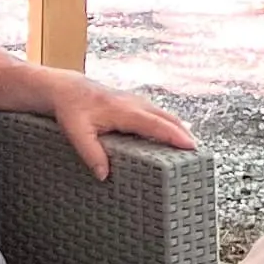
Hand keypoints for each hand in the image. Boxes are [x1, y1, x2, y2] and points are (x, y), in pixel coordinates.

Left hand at [11, 66, 197, 178]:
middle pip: (165, 118)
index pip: (155, 124)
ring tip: (190, 144)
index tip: (191, 146)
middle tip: (198, 152)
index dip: (174, 135)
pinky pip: (155, 113)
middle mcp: (134, 104)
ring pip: (162, 114)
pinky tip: (172, 132)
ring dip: (177, 127)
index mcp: (124, 111)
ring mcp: (135, 101)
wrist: (65, 88)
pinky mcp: (132, 103)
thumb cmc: (71, 110)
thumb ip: (91, 153)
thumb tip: (104, 175)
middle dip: (183, 133)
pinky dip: (167, 122)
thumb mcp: (76, 133)